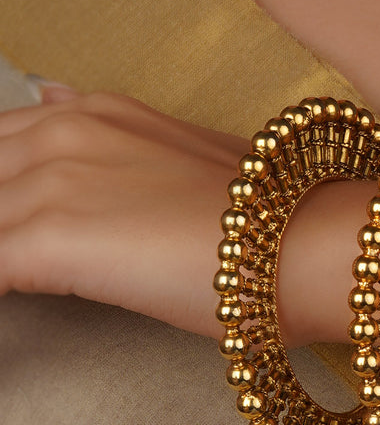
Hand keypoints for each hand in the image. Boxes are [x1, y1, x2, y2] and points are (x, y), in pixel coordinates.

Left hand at [0, 89, 244, 335]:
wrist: (304, 241)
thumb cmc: (263, 213)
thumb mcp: (186, 151)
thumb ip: (113, 132)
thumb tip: (54, 94)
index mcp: (93, 113)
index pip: (1, 152)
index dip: (7, 201)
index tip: (26, 233)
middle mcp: (64, 132)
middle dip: (3, 223)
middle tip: (31, 263)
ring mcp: (52, 183)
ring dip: (4, 255)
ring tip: (28, 285)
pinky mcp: (50, 241)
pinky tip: (16, 330)